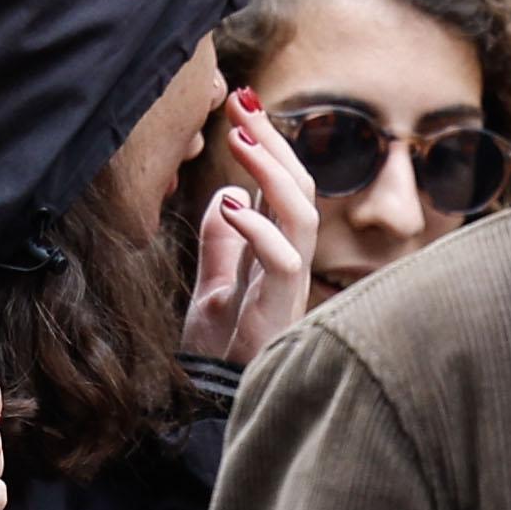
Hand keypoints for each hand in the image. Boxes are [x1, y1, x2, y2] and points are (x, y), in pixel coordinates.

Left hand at [182, 92, 319, 366]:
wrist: (207, 408)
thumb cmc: (215, 356)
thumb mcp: (211, 287)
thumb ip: (222, 243)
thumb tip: (226, 194)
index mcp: (278, 255)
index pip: (284, 186)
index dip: (268, 144)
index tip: (240, 103)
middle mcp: (291, 266)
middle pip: (299, 189)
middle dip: (273, 141)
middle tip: (243, 100)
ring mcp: (289, 289)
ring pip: (303, 215)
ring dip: (272, 171)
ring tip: (239, 137)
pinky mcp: (279, 314)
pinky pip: (285, 262)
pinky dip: (260, 229)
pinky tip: (231, 205)